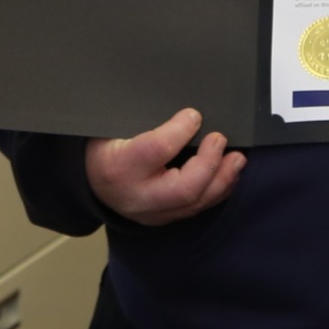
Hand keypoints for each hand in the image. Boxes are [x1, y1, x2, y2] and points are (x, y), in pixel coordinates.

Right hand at [85, 108, 245, 226]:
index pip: (156, 150)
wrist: (91, 183)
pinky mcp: (165, 219)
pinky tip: (228, 175)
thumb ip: (144, 118)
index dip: (180, 132)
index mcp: (119, 166)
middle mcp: (137, 196)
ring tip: (236, 159)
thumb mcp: (112, 128)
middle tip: (222, 140)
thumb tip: (183, 108)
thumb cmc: (105, 148)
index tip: (195, 115)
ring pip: (194, 204)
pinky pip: (196, 209)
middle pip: (183, 188)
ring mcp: (153, 213)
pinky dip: (217, 191)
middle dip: (210, 165)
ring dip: (221, 180)